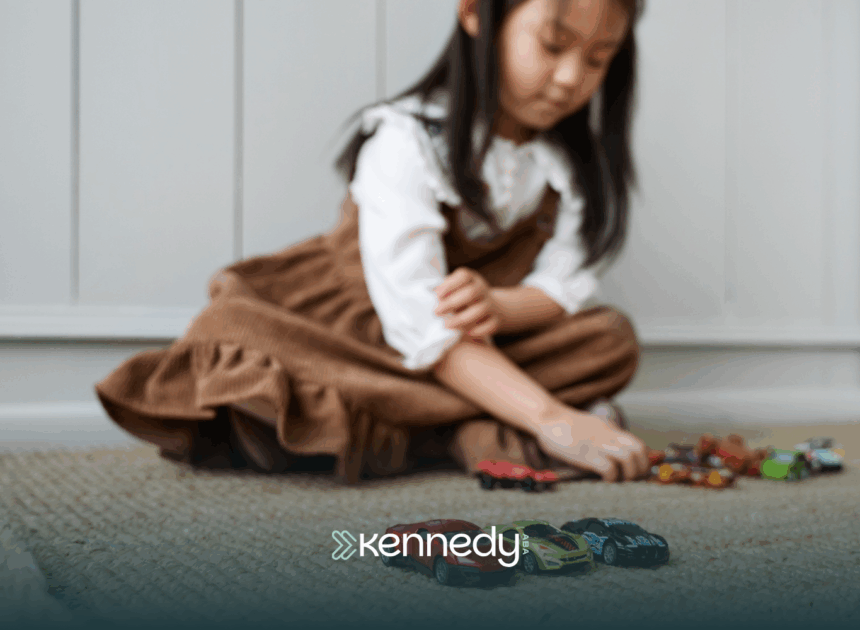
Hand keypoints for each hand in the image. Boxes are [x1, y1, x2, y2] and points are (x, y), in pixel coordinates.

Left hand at [432, 267, 503, 341]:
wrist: (491, 307)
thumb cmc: (463, 298)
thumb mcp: (455, 290)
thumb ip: (444, 292)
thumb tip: (429, 296)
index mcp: (471, 278)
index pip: (463, 276)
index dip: (450, 285)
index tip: (437, 295)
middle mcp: (482, 289)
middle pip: (470, 293)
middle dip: (451, 303)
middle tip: (437, 312)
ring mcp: (491, 304)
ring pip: (480, 310)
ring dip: (461, 319)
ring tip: (447, 325)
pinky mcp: (496, 319)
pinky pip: (490, 325)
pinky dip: (478, 330)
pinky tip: (466, 332)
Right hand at [535, 409, 650, 481]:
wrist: (547, 418)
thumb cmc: (563, 427)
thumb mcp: (590, 427)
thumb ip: (603, 437)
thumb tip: (613, 454)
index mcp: (610, 429)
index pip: (639, 444)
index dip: (644, 461)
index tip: (639, 472)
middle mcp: (609, 435)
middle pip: (639, 450)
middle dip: (641, 468)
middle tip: (633, 479)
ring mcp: (598, 444)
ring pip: (629, 458)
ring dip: (629, 474)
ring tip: (620, 481)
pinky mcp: (587, 454)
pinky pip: (609, 468)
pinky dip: (612, 478)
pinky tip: (604, 480)